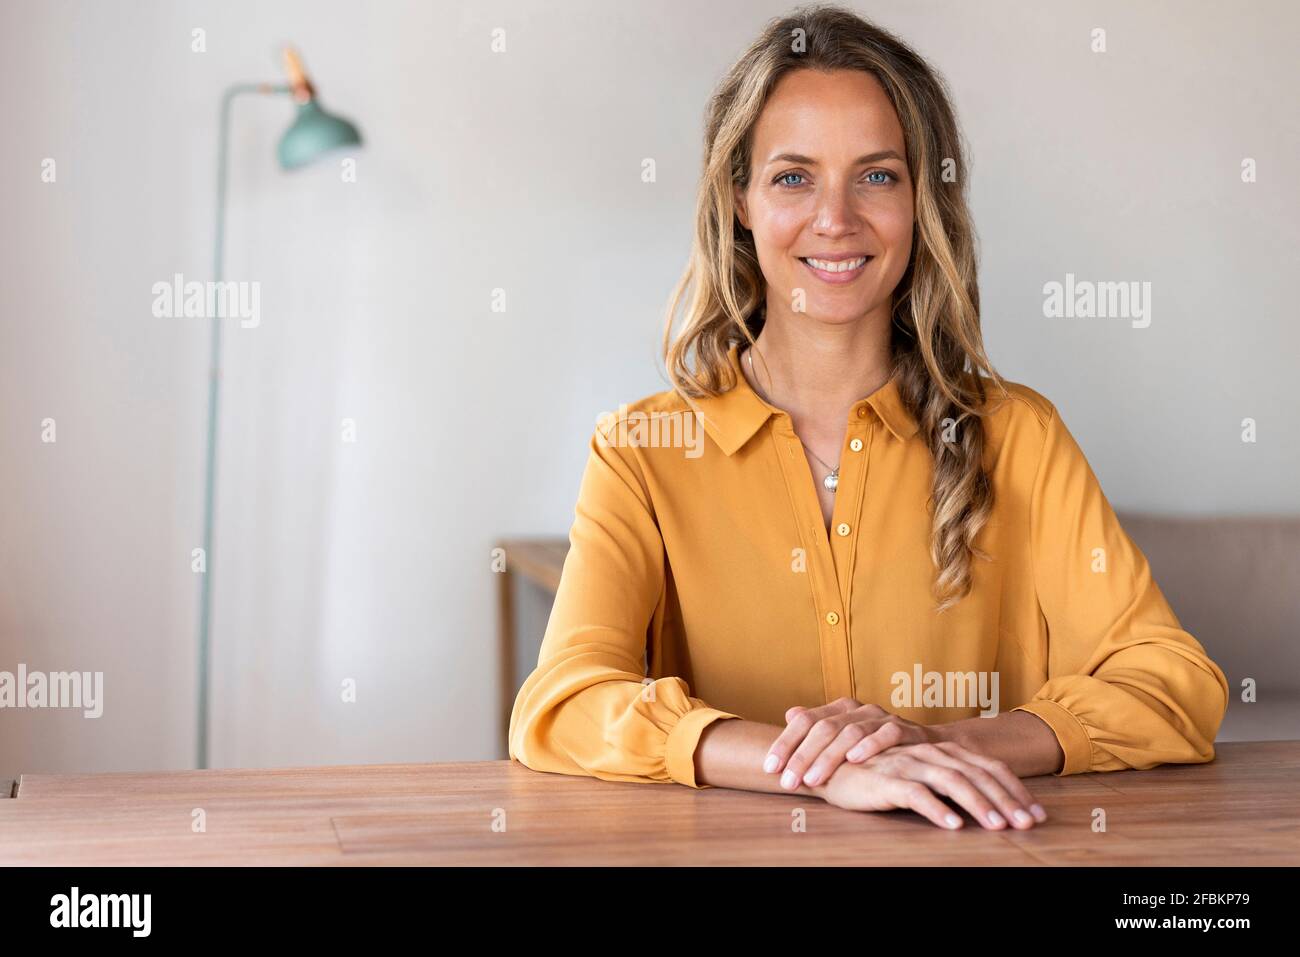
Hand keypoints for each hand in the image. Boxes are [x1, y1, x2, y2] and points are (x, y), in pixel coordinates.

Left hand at [764, 697, 932, 789]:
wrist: (928, 746)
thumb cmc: (878, 746)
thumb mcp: (846, 735)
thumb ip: (819, 726)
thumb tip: (788, 713)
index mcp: (840, 709)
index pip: (805, 720)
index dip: (785, 743)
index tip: (769, 768)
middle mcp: (858, 709)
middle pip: (823, 728)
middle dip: (802, 756)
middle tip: (787, 781)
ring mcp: (882, 717)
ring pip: (850, 732)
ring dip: (829, 757)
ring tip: (812, 780)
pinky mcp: (906, 729)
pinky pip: (886, 734)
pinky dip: (870, 745)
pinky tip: (854, 760)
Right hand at [819, 741, 1046, 829]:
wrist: (831, 766)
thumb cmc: (880, 775)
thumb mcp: (921, 775)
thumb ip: (951, 783)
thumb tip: (993, 805)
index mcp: (943, 752)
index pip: (988, 767)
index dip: (1015, 789)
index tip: (1037, 814)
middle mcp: (930, 753)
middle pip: (977, 775)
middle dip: (1007, 800)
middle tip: (1028, 824)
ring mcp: (908, 764)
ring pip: (952, 782)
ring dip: (979, 804)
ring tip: (999, 827)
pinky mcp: (885, 779)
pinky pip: (915, 794)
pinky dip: (937, 809)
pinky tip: (954, 825)